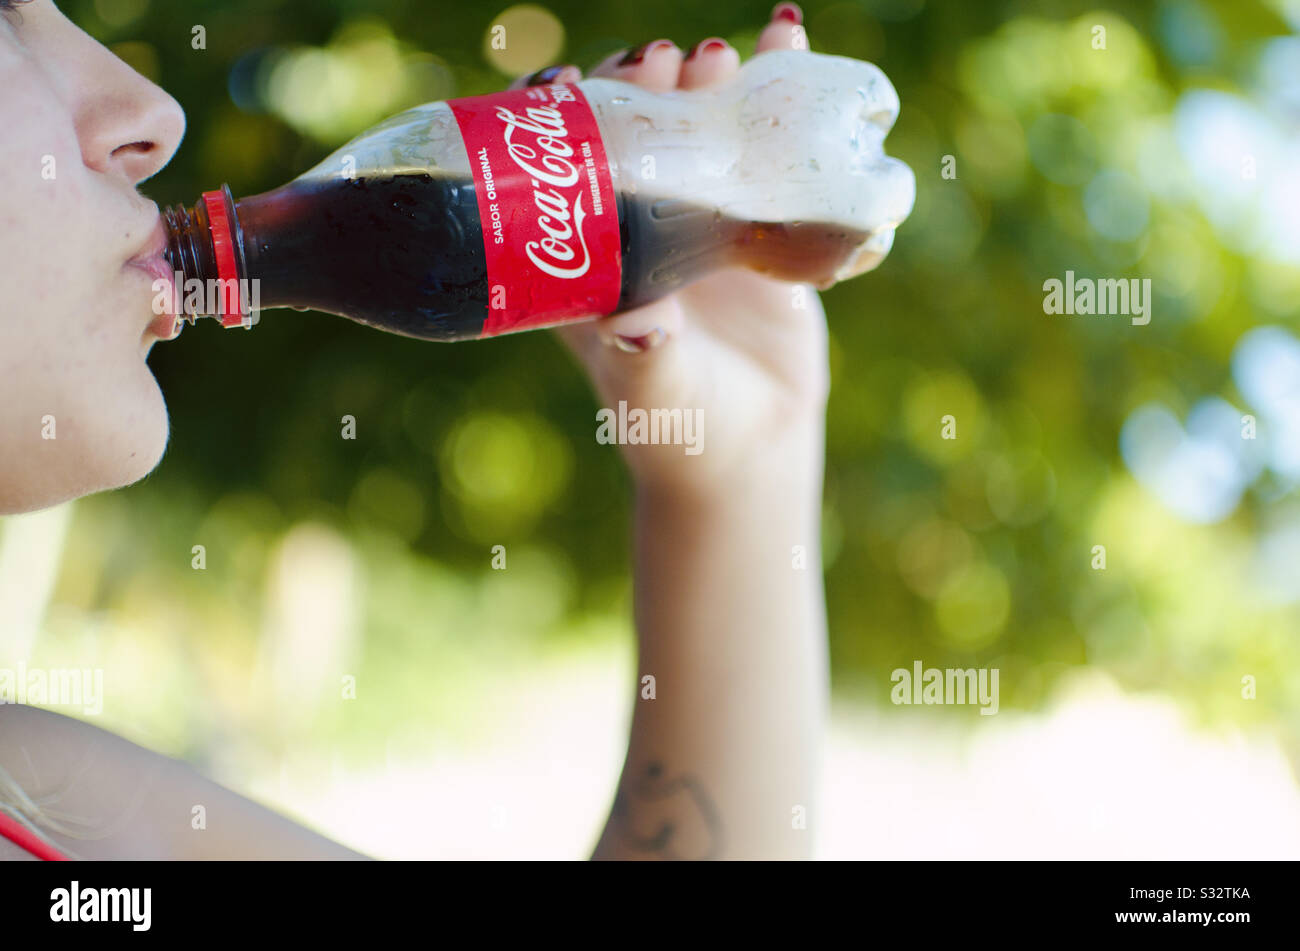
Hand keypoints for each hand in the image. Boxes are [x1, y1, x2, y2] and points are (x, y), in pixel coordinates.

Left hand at [509, 3, 827, 496]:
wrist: (749, 450)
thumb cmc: (679, 427)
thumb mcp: (652, 390)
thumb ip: (643, 358)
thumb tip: (637, 324)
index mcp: (589, 254)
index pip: (563, 162)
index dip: (564, 113)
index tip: (574, 84)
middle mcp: (640, 224)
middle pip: (637, 128)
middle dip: (646, 83)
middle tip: (668, 65)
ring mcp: (702, 220)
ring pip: (704, 127)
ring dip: (715, 80)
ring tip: (732, 54)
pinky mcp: (759, 227)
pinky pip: (771, 152)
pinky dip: (785, 98)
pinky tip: (796, 45)